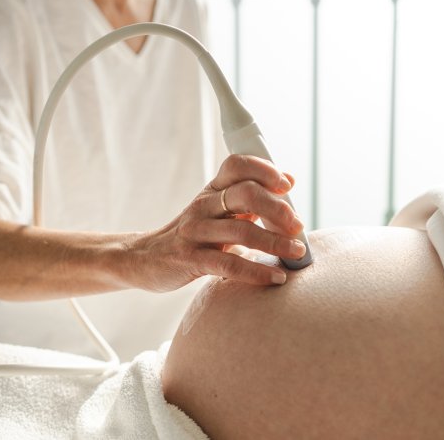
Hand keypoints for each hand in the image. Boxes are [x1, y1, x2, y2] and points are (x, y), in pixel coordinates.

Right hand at [128, 154, 306, 290]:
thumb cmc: (193, 235)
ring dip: (275, 243)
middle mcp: (204, 205)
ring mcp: (195, 232)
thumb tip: (289, 180)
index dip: (265, 170)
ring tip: (296, 253)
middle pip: (245, 193)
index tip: (287, 186)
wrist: (145, 259)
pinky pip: (229, 265)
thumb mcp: (218, 211)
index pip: (237, 165)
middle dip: (277, 209)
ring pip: (241, 230)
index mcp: (212, 190)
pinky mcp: (190, 259)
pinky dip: (257, 272)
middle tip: (298, 226)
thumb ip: (250, 198)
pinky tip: (276, 278)